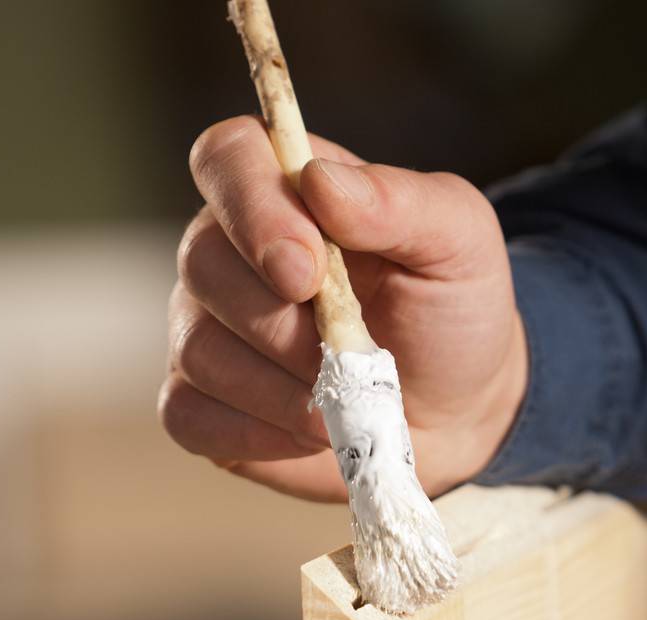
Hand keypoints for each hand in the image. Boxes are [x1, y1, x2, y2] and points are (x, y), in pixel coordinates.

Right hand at [163, 117, 527, 502]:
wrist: (455, 413)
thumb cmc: (449, 314)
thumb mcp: (457, 241)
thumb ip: (398, 200)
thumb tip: (320, 181)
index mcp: (283, 188)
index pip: (225, 159)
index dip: (251, 210)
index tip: (307, 271)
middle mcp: (228, 251)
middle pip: (203, 264)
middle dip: (281, 325)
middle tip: (350, 357)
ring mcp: (205, 329)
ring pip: (200, 351)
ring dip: (281, 390)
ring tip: (342, 400)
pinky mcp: (201, 406)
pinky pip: (189, 417)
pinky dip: (254, 434)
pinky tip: (308, 432)